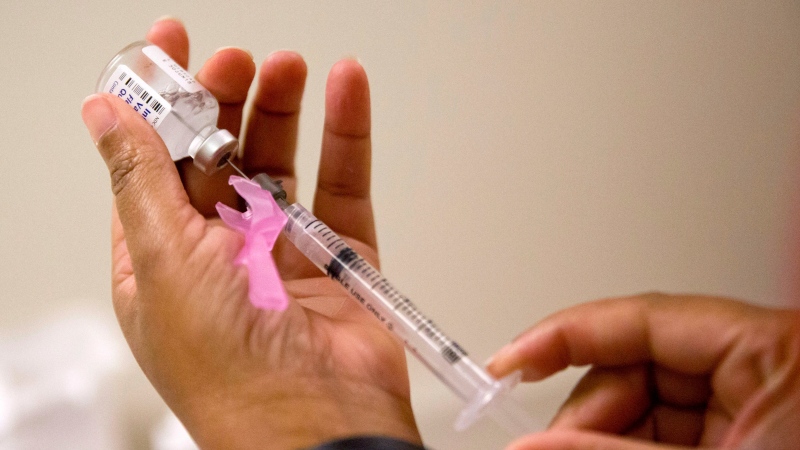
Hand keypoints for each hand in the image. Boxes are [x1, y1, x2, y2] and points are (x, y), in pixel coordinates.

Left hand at [81, 18, 419, 448]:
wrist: (315, 422)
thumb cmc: (228, 370)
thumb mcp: (164, 260)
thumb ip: (139, 178)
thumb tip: (102, 115)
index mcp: (163, 258)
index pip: (153, 163)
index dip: (159, 104)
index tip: (171, 48)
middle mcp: (220, 253)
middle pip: (220, 157)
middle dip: (225, 103)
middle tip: (237, 63)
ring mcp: (282, 253)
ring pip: (282, 165)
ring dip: (284, 112)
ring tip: (288, 67)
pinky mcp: (338, 257)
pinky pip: (343, 185)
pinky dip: (346, 136)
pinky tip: (346, 91)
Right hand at [488, 294, 799, 448]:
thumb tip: (535, 446)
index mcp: (769, 349)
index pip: (641, 317)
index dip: (564, 334)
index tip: (512, 361)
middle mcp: (756, 368)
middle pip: (635, 364)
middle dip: (587, 411)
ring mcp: (747, 406)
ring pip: (641, 404)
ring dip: (601, 436)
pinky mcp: (739, 437)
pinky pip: (661, 433)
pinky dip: (627, 449)